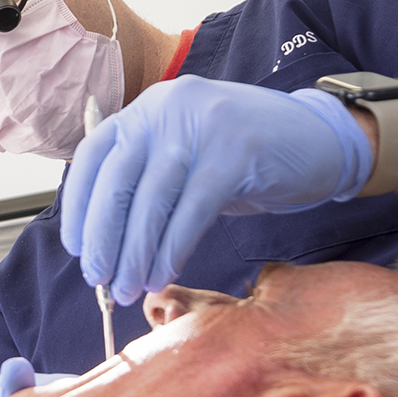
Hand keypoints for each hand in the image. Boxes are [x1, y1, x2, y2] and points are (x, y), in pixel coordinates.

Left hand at [62, 76, 372, 304]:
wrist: (319, 139)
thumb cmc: (244, 158)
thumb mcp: (186, 153)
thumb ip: (147, 180)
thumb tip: (103, 242)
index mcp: (148, 107)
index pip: (94, 157)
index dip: (79, 207)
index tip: (78, 250)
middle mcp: (169, 108)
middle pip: (118, 181)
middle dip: (105, 238)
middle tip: (101, 280)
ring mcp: (203, 127)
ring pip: (152, 201)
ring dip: (137, 254)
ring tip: (131, 288)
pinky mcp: (237, 153)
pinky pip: (192, 211)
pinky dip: (173, 249)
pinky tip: (164, 274)